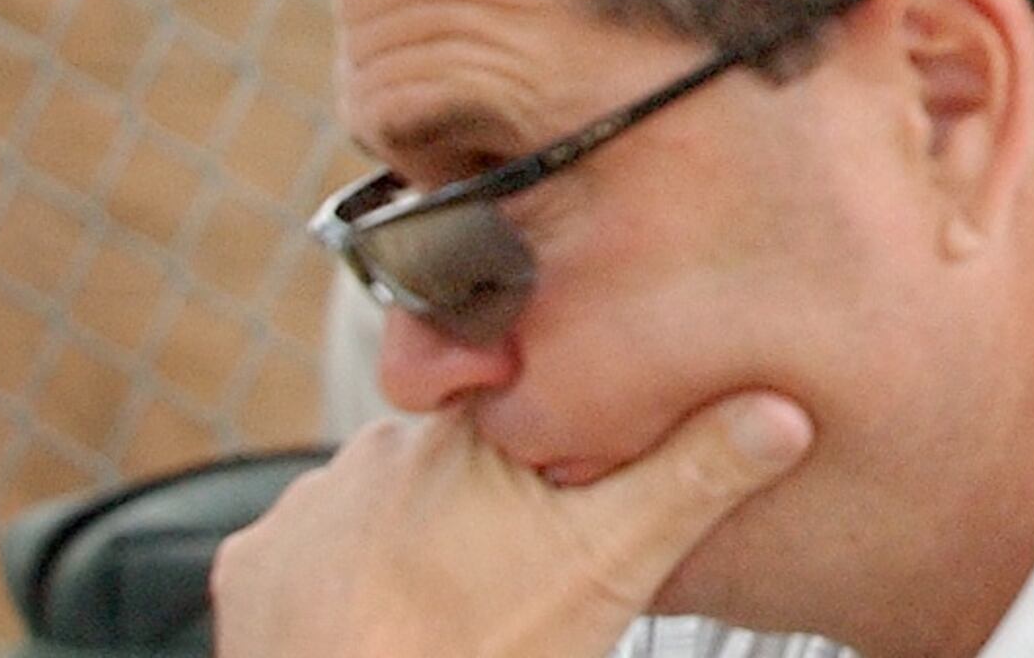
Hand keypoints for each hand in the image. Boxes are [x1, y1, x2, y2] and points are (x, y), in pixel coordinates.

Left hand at [212, 392, 811, 657]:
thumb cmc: (481, 655)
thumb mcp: (613, 567)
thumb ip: (694, 478)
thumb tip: (783, 410)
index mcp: (469, 427)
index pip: (525, 400)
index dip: (557, 437)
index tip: (575, 487)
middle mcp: (375, 447)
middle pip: (453, 451)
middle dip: (486, 493)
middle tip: (522, 562)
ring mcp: (302, 507)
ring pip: (381, 498)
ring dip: (414, 533)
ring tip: (458, 597)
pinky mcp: (251, 565)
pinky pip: (309, 548)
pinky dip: (345, 577)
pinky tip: (389, 615)